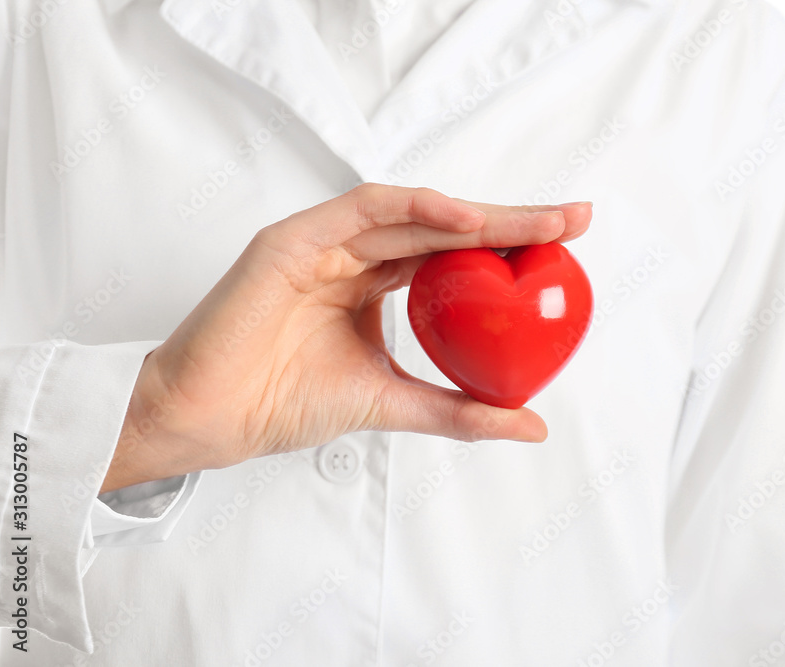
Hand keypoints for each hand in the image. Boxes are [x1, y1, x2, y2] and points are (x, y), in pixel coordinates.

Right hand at [101, 184, 590, 492]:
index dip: (511, 251)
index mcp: (375, 286)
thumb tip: (531, 423)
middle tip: (572, 220)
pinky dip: (416, 209)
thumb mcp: (394, 402)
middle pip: (445, 230)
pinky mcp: (294, 239)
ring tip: (539, 224)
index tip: (567, 252)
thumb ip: (460, 409)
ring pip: (414, 212)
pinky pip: (363, 210)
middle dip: (512, 223)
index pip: (454, 259)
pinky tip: (465, 220)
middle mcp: (356, 258)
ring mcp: (326, 244)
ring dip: (478, 214)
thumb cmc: (284, 402)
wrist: (212, 418)